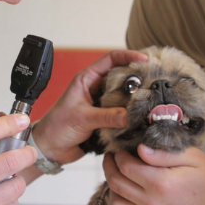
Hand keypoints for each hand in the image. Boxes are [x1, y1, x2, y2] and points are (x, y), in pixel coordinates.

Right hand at [0, 114, 36, 204]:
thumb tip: (1, 128)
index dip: (7, 124)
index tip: (20, 120)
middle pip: (7, 162)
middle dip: (26, 153)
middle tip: (28, 152)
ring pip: (14, 187)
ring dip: (17, 180)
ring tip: (9, 179)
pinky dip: (10, 201)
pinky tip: (0, 199)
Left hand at [32, 49, 147, 163]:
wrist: (49, 149)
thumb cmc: (56, 127)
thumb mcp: (82, 118)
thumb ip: (106, 116)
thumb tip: (130, 115)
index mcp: (87, 79)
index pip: (111, 59)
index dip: (128, 56)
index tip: (145, 59)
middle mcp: (96, 89)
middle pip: (122, 76)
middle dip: (138, 78)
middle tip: (155, 81)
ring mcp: (102, 104)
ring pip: (125, 96)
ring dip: (137, 98)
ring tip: (153, 100)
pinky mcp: (106, 119)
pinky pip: (123, 114)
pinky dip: (133, 115)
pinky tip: (143, 117)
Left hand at [103, 145, 204, 204]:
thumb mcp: (191, 157)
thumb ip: (162, 153)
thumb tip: (139, 149)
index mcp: (160, 182)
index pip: (125, 166)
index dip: (119, 156)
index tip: (120, 150)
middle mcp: (153, 204)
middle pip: (117, 183)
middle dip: (110, 167)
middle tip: (111, 159)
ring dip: (112, 189)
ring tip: (117, 178)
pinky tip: (123, 203)